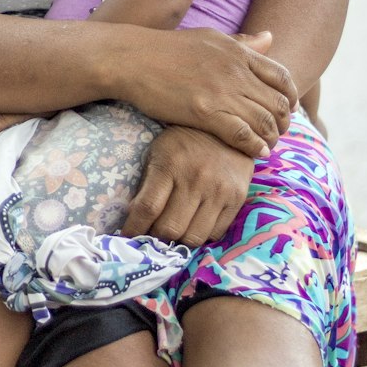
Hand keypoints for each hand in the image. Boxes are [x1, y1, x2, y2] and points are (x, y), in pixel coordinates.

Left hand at [122, 126, 255, 246]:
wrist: (225, 126)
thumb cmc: (182, 141)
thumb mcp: (158, 153)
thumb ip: (147, 185)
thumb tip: (134, 219)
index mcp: (170, 165)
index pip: (147, 208)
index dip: (135, 228)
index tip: (128, 236)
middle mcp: (196, 178)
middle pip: (170, 228)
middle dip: (156, 238)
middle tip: (152, 235)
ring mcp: (219, 190)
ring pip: (193, 237)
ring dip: (179, 240)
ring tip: (173, 233)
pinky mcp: (237, 198)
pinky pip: (216, 233)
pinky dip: (201, 235)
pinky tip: (194, 225)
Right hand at [124, 28, 296, 160]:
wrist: (131, 58)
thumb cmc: (166, 49)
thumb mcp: (210, 37)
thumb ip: (242, 42)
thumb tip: (271, 37)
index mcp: (238, 52)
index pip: (282, 77)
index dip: (291, 97)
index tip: (288, 110)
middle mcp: (236, 71)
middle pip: (278, 102)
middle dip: (284, 122)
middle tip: (279, 133)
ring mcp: (221, 92)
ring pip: (265, 121)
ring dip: (272, 138)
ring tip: (268, 146)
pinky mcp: (205, 112)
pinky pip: (243, 135)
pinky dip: (255, 146)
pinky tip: (256, 153)